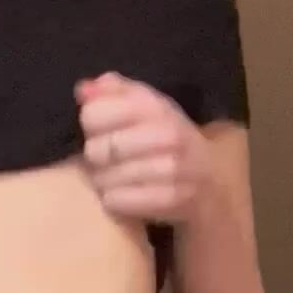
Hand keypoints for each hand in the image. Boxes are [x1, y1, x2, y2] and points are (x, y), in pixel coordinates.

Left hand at [77, 73, 210, 224]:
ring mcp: (171, 169)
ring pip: (105, 178)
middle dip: (94, 157)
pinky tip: (122, 196)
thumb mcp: (146, 107)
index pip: (93, 114)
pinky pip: (118, 202)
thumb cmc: (167, 140)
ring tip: (113, 178)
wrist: (210, 181)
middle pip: (96, 150)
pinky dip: (114, 201)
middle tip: (105, 161)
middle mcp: (166, 134)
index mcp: (156, 106)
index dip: (90, 124)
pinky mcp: (170, 200)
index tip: (99, 130)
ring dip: (103, 181)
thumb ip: (113, 92)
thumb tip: (83, 90)